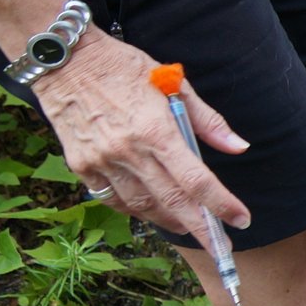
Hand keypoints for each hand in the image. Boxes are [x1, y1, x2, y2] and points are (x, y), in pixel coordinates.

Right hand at [35, 31, 252, 243]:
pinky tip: (151, 209)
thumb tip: (239, 147)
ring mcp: (102, 161)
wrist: (64, 60)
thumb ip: (208, 121)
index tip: (241, 220)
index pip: (196, 180)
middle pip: (172, 202)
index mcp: (156, 130)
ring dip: (169, 220)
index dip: (221, 204)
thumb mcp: (173, 83)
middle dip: (200, 228)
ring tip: (188, 225)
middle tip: (221, 245)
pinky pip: (113, 199)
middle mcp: (128, 151)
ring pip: (141, 206)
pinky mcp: (81, 165)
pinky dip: (135, 209)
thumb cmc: (123, 67)